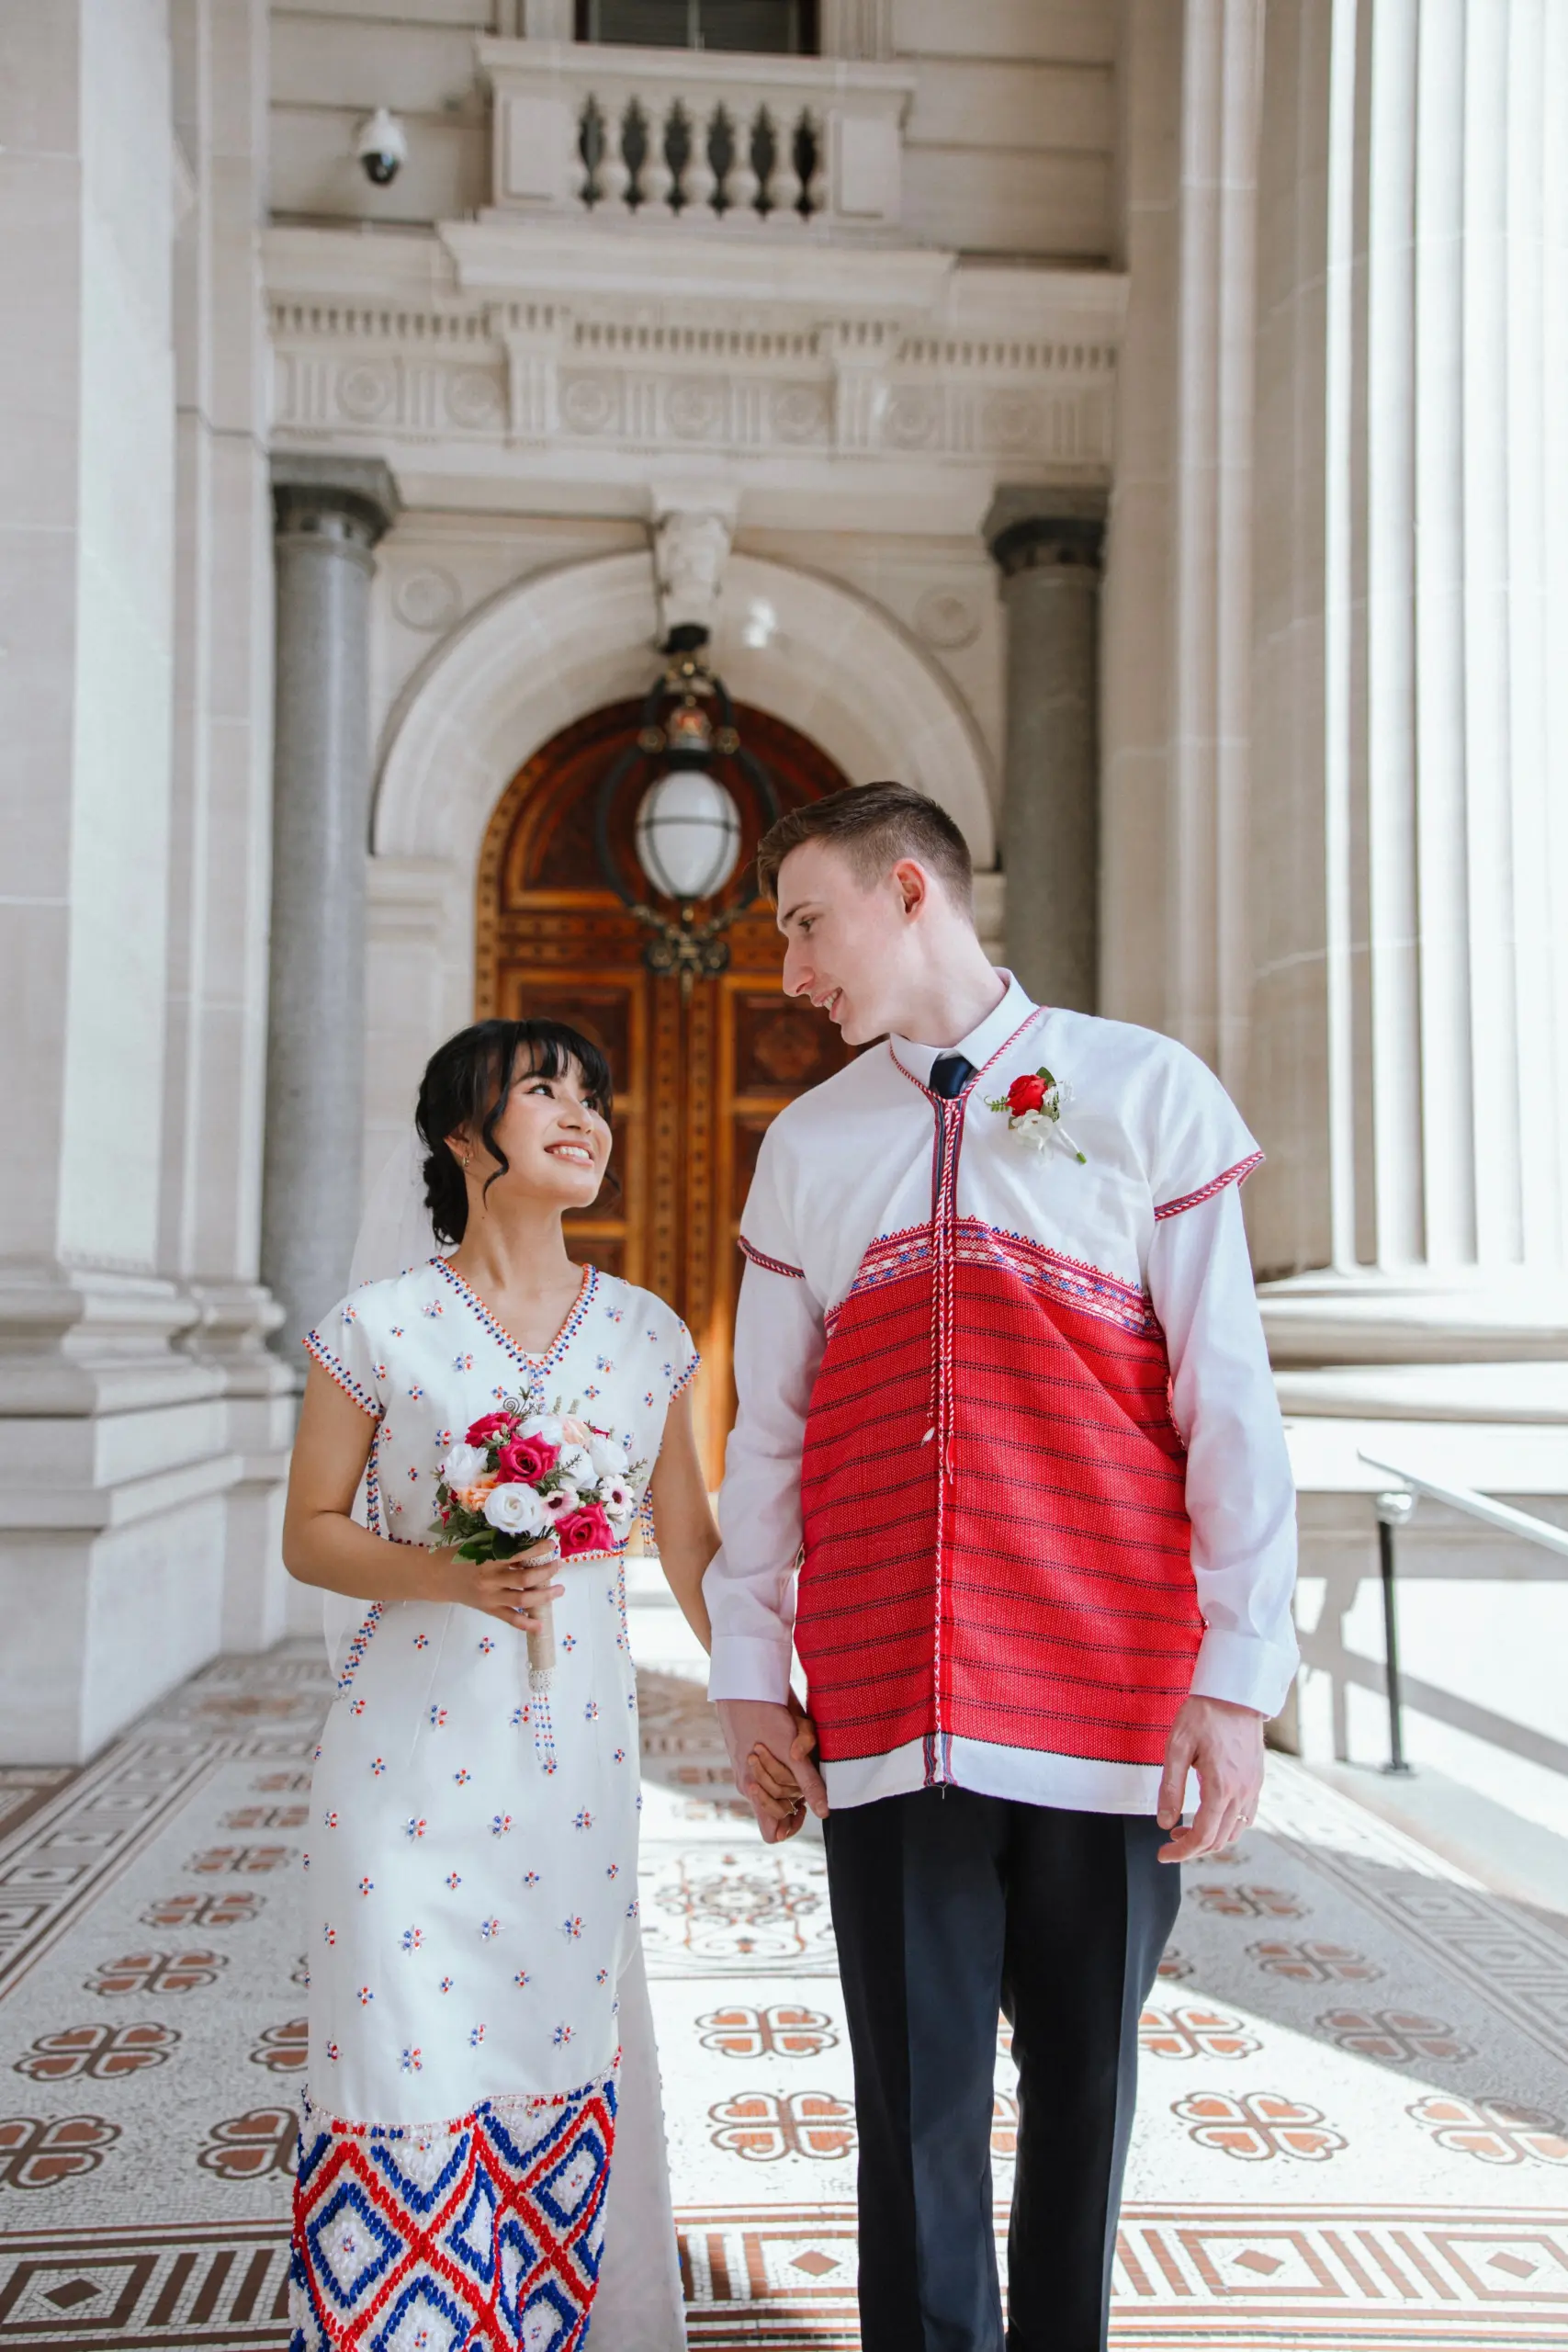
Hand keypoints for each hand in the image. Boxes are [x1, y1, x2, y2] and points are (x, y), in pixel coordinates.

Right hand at [443, 1540, 562, 1633]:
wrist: (437, 1577)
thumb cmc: (458, 1555)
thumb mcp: (478, 1544)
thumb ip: (501, 1547)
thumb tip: (530, 1545)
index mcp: (488, 1559)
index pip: (518, 1555)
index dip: (538, 1549)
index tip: (552, 1544)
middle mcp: (491, 1580)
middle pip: (525, 1579)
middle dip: (546, 1572)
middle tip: (558, 1565)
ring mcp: (490, 1598)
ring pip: (522, 1600)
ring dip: (544, 1596)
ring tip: (559, 1590)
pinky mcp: (488, 1610)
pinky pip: (510, 1619)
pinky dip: (526, 1624)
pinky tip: (540, 1625)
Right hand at [716, 1695, 827, 1843]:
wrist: (742, 1684)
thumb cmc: (765, 1714)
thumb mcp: (791, 1748)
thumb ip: (808, 1782)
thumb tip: (824, 1812)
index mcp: (753, 1790)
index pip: (773, 1833)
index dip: (791, 1826)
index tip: (803, 1805)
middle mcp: (747, 1785)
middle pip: (778, 1808)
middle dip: (795, 1792)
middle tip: (801, 1767)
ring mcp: (745, 1770)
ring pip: (776, 1786)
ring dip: (790, 1773)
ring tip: (793, 1748)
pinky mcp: (747, 1754)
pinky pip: (769, 1770)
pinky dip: (782, 1760)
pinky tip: (787, 1741)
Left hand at [1156, 1694, 1264, 1862]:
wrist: (1235, 1693)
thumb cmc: (1203, 1715)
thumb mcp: (1177, 1748)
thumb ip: (1170, 1788)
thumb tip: (1164, 1823)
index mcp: (1221, 1788)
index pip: (1202, 1837)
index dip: (1181, 1852)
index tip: (1162, 1854)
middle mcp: (1242, 1793)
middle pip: (1219, 1840)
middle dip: (1192, 1849)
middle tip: (1169, 1844)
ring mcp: (1253, 1788)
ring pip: (1234, 1832)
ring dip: (1210, 1839)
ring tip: (1185, 1829)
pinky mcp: (1257, 1781)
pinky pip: (1246, 1817)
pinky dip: (1227, 1826)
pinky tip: (1210, 1816)